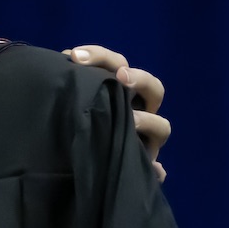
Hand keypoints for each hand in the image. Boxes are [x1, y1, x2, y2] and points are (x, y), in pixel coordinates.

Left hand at [62, 45, 169, 181]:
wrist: (67, 165)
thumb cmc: (68, 123)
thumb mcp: (67, 100)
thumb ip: (70, 81)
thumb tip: (67, 57)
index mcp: (119, 91)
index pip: (118, 64)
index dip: (101, 56)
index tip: (75, 56)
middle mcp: (136, 112)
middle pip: (154, 89)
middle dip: (140, 79)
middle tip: (121, 77)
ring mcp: (143, 140)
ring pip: (162, 127)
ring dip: (148, 122)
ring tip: (130, 123)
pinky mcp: (141, 166)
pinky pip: (155, 170)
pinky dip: (156, 170)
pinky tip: (152, 168)